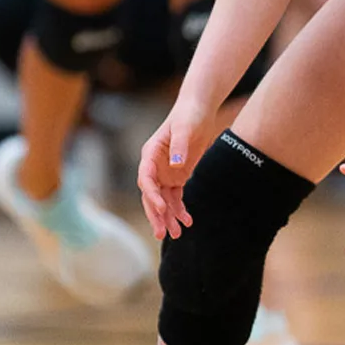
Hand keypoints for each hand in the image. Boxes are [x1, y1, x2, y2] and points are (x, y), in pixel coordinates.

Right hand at [137, 103, 216, 242]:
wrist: (199, 110)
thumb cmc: (189, 115)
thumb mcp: (185, 128)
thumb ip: (179, 146)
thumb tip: (175, 165)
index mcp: (151, 153)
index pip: (146, 178)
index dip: (152, 195)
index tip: (162, 209)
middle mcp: (154, 165)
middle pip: (151, 195)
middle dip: (156, 215)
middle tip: (162, 234)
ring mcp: (165, 172)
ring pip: (163, 200)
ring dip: (168, 217)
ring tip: (177, 234)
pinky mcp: (177, 176)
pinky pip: (175, 197)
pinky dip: (180, 210)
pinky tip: (187, 221)